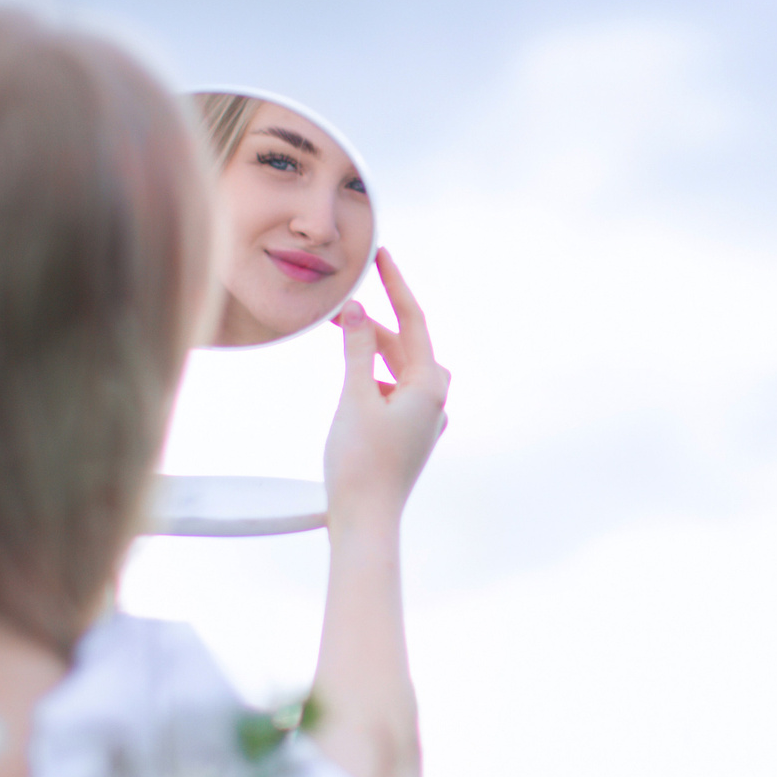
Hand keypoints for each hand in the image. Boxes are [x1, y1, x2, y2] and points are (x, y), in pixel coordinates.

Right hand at [325, 249, 447, 526]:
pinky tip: (356, 383)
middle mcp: (436, 402)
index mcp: (429, 386)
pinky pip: (397, 393)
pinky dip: (377, 379)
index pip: (414, 321)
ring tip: (342, 337)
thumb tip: (357, 309)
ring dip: (375, 352)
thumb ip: (357, 350)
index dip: (395, 285)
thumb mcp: (354, 397)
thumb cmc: (359, 462)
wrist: (365, 521)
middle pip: (407, 346)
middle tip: (340, 306)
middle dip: (375, 324)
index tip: (381, 255)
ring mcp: (426, 422)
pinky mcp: (412, 437)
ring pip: (402, 371)